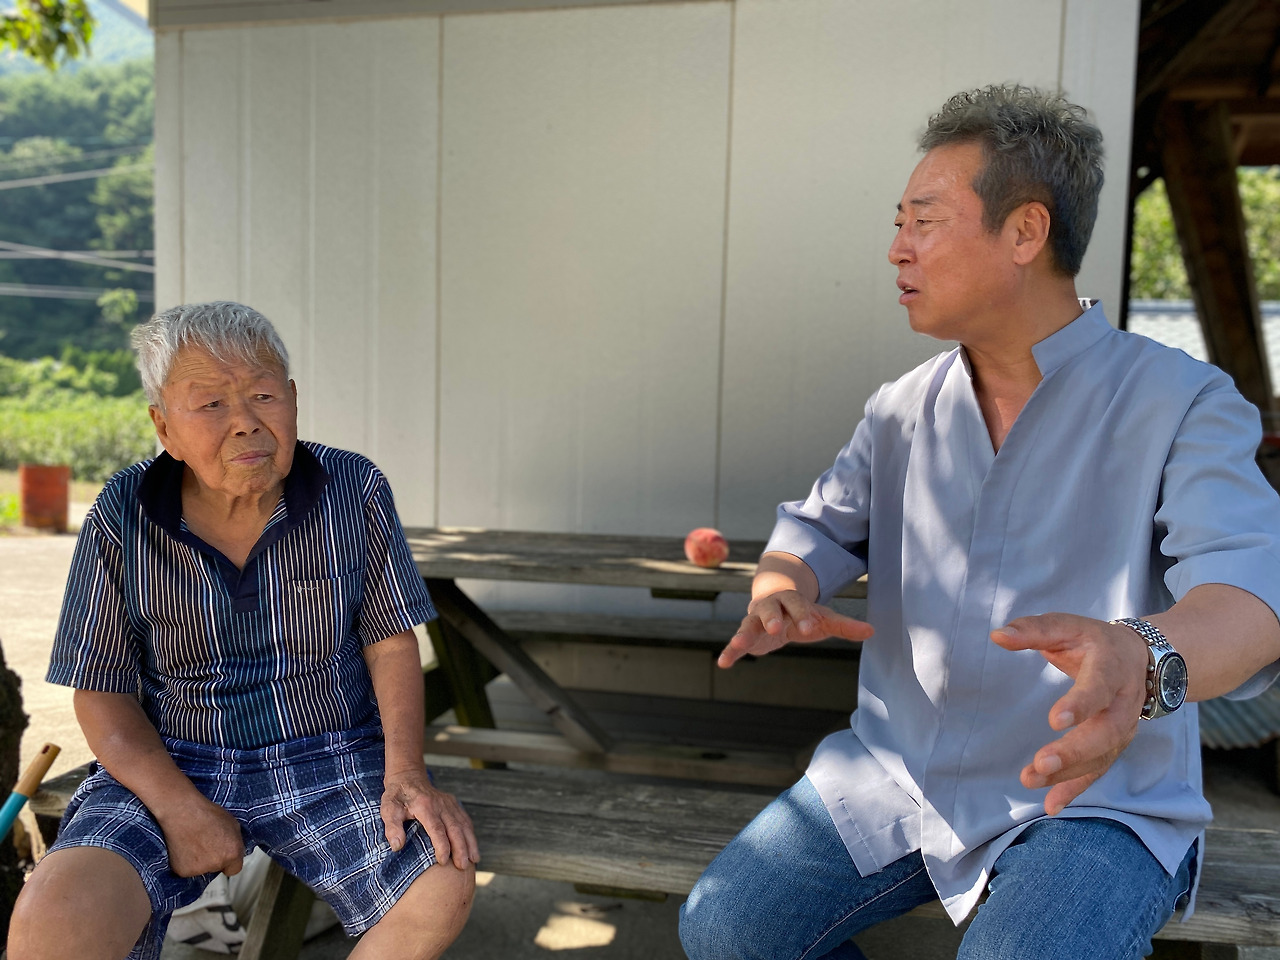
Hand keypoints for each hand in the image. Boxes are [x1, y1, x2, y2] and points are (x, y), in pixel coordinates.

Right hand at [155, 794, 244, 877]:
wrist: (182, 812)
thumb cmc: (205, 813)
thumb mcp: (231, 823)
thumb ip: (235, 841)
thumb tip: (235, 849)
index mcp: (233, 852)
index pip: (234, 869)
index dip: (228, 862)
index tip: (224, 855)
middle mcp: (218, 863)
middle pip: (217, 868)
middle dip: (214, 858)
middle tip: (206, 843)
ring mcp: (200, 869)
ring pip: (202, 869)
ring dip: (200, 860)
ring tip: (194, 842)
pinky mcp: (183, 871)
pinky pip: (188, 870)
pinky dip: (186, 862)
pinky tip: (184, 847)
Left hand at [380, 767, 479, 870]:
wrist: (408, 777)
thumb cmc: (397, 796)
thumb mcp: (388, 809)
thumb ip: (392, 827)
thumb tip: (397, 846)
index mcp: (424, 805)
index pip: (436, 828)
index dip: (442, 845)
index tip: (443, 861)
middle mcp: (440, 804)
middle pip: (454, 828)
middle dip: (460, 848)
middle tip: (462, 866)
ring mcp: (449, 803)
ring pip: (463, 824)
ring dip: (470, 843)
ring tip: (473, 860)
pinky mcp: (453, 804)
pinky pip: (465, 820)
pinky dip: (471, 834)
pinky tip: (473, 848)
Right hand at [718, 590, 873, 667]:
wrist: (775, 604)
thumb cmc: (802, 614)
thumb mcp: (822, 618)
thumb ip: (844, 626)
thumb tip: (872, 632)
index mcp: (791, 601)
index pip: (797, 604)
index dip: (803, 614)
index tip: (811, 626)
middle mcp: (770, 607)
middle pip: (769, 609)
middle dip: (771, 617)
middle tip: (775, 627)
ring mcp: (755, 621)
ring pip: (748, 624)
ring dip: (744, 633)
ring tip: (738, 644)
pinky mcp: (747, 636)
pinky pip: (736, 644)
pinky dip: (729, 653)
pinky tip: (722, 664)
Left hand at [991, 613, 1148, 815]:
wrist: (1144, 658)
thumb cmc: (1094, 641)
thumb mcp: (1067, 626)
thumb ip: (1032, 630)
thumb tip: (997, 636)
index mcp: (1111, 667)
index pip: (1099, 688)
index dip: (1080, 705)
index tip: (1055, 720)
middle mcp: (1124, 702)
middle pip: (1105, 732)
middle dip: (1075, 751)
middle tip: (1041, 763)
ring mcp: (1123, 728)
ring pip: (1101, 756)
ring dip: (1069, 773)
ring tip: (1032, 780)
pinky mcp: (1115, 745)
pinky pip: (1098, 770)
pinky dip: (1075, 789)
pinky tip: (1051, 805)